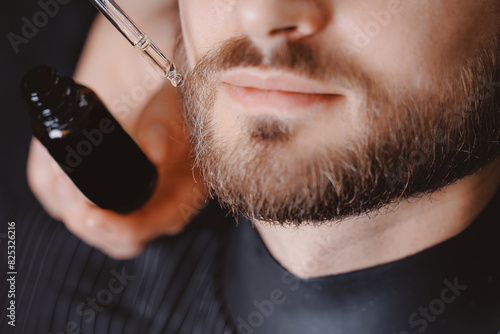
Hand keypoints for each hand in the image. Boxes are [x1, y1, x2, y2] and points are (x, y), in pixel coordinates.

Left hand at [27, 82, 206, 258]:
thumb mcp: (178, 106)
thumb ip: (170, 125)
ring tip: (59, 176)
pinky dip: (51, 187)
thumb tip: (155, 150)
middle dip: (85, 221)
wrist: (147, 79)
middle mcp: (150, 203)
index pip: (151, 226)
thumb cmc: (170, 97)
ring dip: (65, 204)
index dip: (121, 229)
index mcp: (180, 194)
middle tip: (66, 189)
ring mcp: (120, 198)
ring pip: (86, 224)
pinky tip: (49, 160)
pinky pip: (64, 202)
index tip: (94, 218)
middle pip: (114, 238)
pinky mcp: (91, 186)